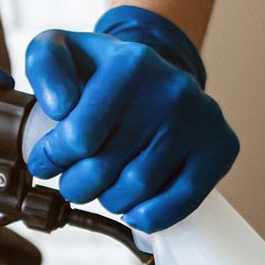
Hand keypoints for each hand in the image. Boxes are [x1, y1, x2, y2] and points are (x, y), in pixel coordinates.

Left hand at [24, 6, 237, 232]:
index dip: (51, 159)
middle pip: (104, 169)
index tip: (46, 161)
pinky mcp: (220, 147)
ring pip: (136, 190)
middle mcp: (170, 89)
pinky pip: (180, 202)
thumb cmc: (99, 72)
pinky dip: (149, 215)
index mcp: (130, 64)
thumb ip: (45, 64)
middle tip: (72, 180)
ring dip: (109, 200)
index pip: (78, 138)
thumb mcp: (60, 49)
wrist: (152, 75)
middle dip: (76, 184)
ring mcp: (200, 119)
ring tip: (103, 186)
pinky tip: (133, 208)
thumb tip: (61, 106)